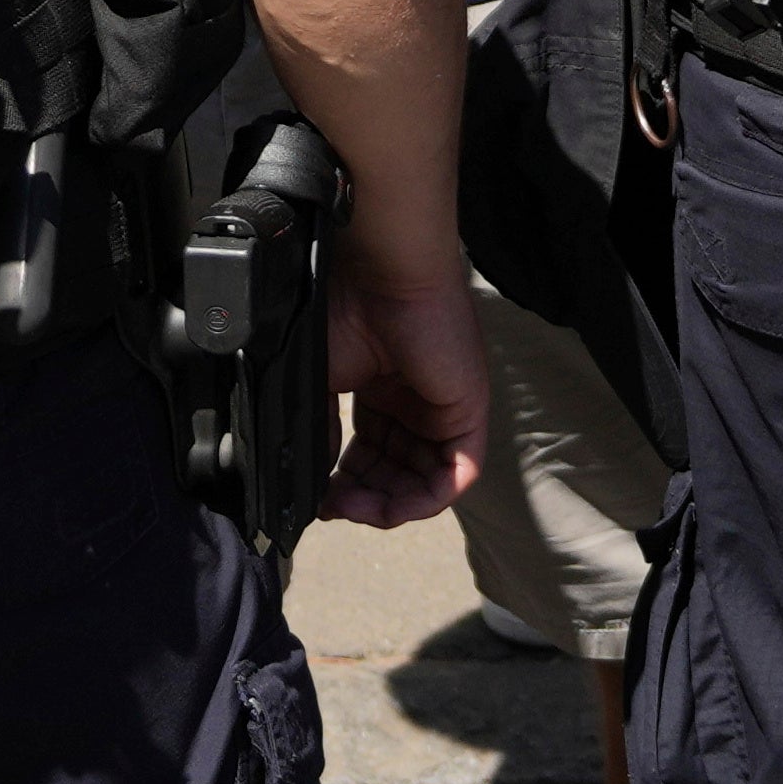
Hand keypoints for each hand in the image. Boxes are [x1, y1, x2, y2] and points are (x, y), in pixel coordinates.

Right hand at [325, 258, 490, 530]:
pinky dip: (425, 500)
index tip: (319, 498)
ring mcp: (445, 407)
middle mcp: (417, 401)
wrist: (380, 275)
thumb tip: (314, 480)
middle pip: (397, 472)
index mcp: (384, 389)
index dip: (346, 482)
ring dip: (389, 506)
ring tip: (353, 508)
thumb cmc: (346, 309)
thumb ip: (321, 432)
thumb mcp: (320, 381)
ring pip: (426, 480)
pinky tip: (391, 508)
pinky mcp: (468, 411)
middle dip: (364, 498)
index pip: (372, 453)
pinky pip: (458, 474)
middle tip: (333, 507)